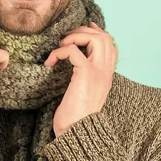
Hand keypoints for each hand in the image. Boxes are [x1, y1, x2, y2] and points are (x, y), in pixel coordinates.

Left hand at [44, 21, 117, 136]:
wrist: (76, 132)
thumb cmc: (76, 115)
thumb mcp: (85, 91)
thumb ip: (86, 75)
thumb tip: (77, 61)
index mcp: (107, 75)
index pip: (111, 44)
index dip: (97, 32)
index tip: (84, 27)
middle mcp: (106, 71)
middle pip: (104, 37)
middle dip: (84, 30)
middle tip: (67, 38)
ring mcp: (98, 72)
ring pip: (96, 38)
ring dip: (75, 36)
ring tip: (61, 45)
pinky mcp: (85, 74)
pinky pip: (74, 50)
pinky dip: (60, 51)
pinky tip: (50, 62)